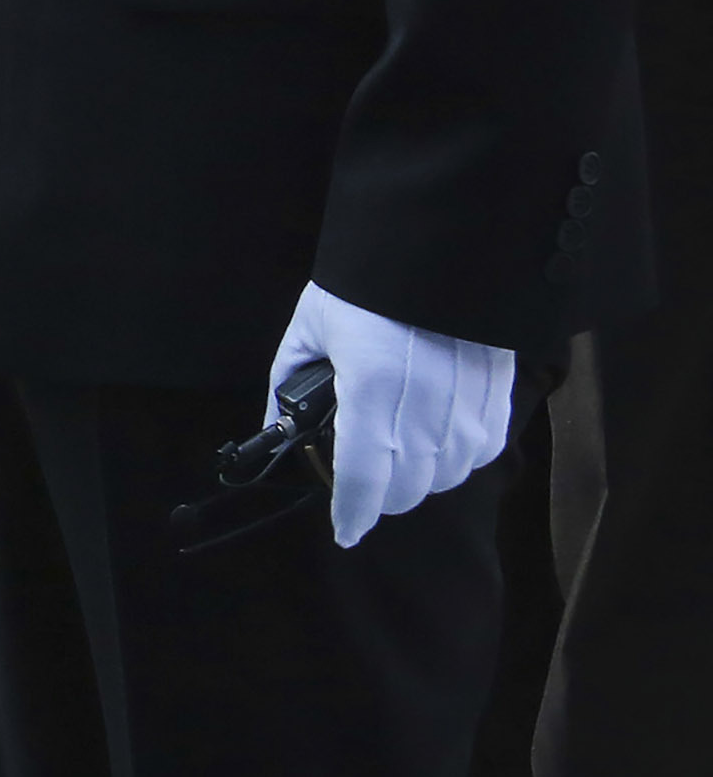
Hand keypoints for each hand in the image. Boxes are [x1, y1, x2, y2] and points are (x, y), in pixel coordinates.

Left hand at [273, 282, 515, 546]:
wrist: (440, 245)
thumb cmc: (362, 286)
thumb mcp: (310, 327)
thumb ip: (289, 381)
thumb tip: (274, 430)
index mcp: (371, 384)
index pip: (365, 474)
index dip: (353, 511)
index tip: (344, 531)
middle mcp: (426, 401)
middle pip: (410, 484)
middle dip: (383, 497)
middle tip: (364, 490)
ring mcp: (470, 400)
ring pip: (449, 474)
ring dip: (422, 481)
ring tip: (399, 467)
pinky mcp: (500, 393)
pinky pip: (483, 451)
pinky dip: (458, 461)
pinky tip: (437, 448)